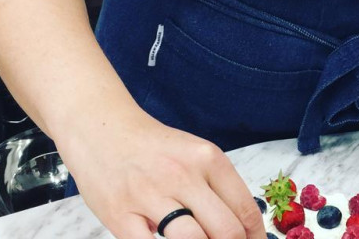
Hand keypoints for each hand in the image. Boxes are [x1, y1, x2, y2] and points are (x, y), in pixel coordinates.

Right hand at [57, 110, 266, 238]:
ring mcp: (150, 195)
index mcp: (208, 159)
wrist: (103, 129)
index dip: (255, 237)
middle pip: (225, 230)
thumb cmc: (155, 148)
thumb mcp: (196, 154)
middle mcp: (183, 175)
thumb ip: (218, 187)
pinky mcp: (120, 215)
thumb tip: (243, 228)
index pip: (244, 209)